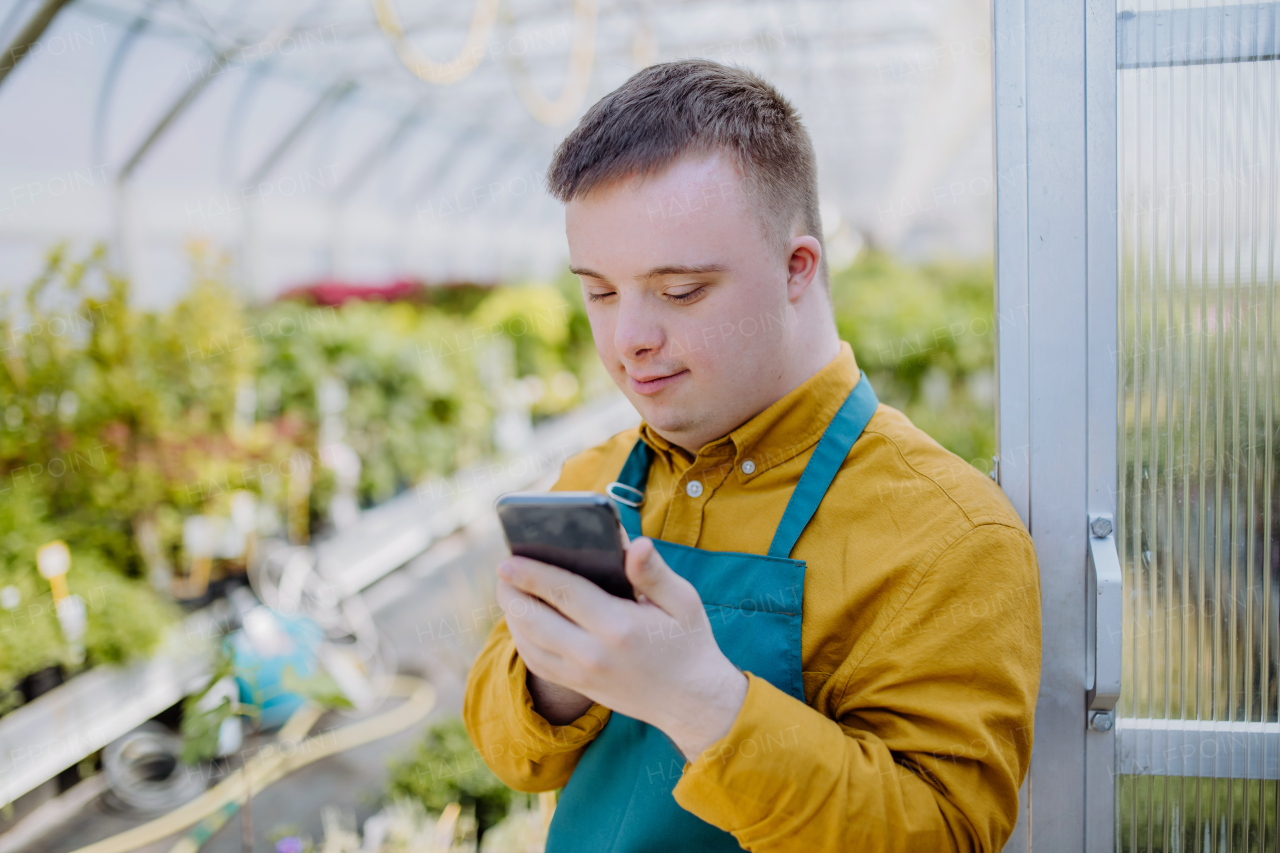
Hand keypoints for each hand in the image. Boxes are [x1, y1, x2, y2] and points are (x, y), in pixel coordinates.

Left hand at [495, 535, 747, 760]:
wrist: (692, 702)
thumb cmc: (688, 643)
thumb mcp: (682, 601)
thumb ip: (653, 572)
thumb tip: (635, 543)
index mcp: (619, 627)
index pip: (564, 593)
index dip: (532, 573)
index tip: (508, 559)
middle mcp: (594, 654)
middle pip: (534, 620)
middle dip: (511, 593)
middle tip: (501, 569)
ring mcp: (583, 675)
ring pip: (528, 644)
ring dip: (511, 616)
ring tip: (507, 590)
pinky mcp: (579, 687)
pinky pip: (536, 663)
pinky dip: (521, 639)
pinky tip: (521, 620)